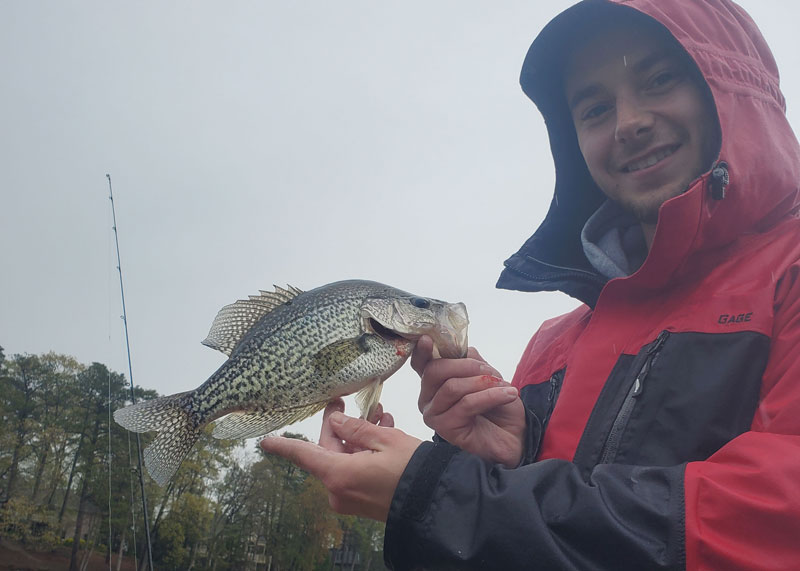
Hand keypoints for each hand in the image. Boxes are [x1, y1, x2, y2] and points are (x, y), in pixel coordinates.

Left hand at [259, 399, 420, 521]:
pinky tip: (382, 431)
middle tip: (344, 402)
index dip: (283, 446)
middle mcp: (338, 490)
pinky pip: (355, 470)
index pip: (303, 454)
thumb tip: (336, 421)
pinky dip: (365, 451)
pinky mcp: (363, 501)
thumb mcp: (384, 439)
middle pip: (328, 450)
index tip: (265, 441)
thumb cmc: (411, 470)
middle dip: (340, 426)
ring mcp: (350, 498)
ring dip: (358, 436)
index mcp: (338, 474)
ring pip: (345, 458)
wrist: (435, 503)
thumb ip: (355, 428)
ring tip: (378, 414)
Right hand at [413, 336, 525, 466]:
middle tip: (490, 371)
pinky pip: (466, 404)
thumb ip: (472, 360)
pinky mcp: (446, 429)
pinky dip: (491, 395)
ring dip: (482, 382)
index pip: (421, 364)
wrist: (514, 438)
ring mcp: (434, 415)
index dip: (422, 351)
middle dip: (466, 365)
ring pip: (452, 387)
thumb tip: (464, 350)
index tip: (429, 339)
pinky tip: (508, 395)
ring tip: (504, 386)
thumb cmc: (498, 408)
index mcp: (434, 384)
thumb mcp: (488, 376)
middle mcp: (428, 399)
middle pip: (435, 370)